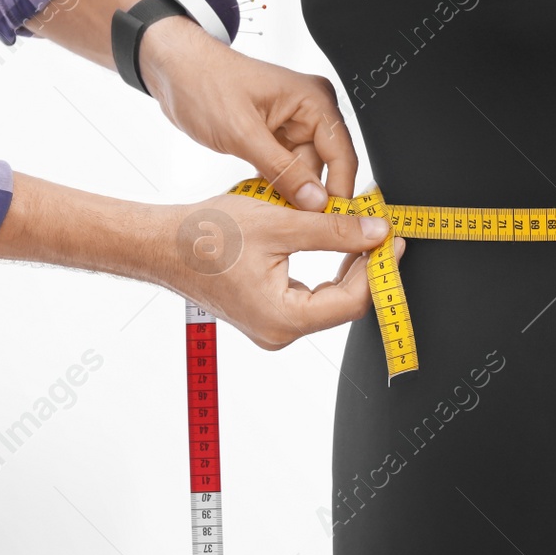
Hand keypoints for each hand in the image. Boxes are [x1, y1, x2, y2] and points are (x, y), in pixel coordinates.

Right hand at [0, 174, 403, 348]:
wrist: (160, 243)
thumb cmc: (205, 236)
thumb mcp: (279, 224)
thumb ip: (332, 230)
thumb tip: (376, 232)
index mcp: (283, 318)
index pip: (352, 300)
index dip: (379, 269)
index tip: (395, 239)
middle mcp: (279, 330)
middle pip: (343, 302)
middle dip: (366, 266)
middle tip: (382, 230)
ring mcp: (271, 324)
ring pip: (327, 298)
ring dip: (346, 264)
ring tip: (361, 231)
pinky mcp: (264, 312)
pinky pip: (308, 294)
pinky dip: (325, 267)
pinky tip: (332, 240)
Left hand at [137, 16, 355, 210]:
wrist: (174, 71)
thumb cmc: (204, 83)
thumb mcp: (242, 132)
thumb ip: (282, 170)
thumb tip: (314, 201)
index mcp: (313, 100)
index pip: (342, 153)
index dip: (339, 191)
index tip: (330, 223)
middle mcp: (310, 111)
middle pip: (325, 166)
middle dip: (309, 195)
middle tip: (294, 225)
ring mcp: (292, 124)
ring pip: (304, 172)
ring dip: (288, 193)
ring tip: (270, 212)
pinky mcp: (275, 136)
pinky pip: (287, 169)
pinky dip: (276, 184)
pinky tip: (263, 199)